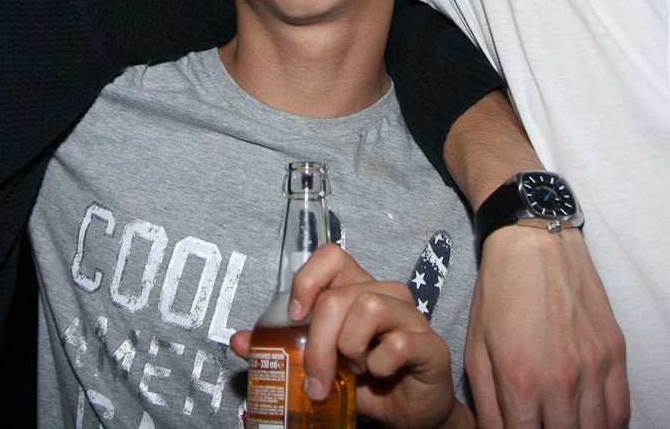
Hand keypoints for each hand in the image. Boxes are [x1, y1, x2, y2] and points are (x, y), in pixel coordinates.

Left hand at [231, 244, 470, 428]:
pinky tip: (379, 374)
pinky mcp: (430, 344)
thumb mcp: (320, 367)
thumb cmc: (368, 384)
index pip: (332, 257)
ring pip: (368, 307)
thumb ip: (283, 351)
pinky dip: (379, 363)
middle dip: (318, 344)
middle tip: (317, 380)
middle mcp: (386, 295)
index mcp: (357, 291)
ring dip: (350, 349)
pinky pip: (398, 342)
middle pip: (339, 296)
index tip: (294, 314)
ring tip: (355, 371)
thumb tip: (240, 341)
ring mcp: (411, 317)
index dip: (308, 279)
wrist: (411, 415)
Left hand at [467, 226, 627, 428]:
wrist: (535, 242)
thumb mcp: (476, 348)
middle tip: (540, 426)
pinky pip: (620, 409)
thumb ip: (487, 403)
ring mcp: (594, 366)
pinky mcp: (615, 352)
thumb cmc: (500, 291)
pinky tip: (590, 419)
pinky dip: (607, 423)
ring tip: (562, 423)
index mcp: (520, 379)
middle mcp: (561, 379)